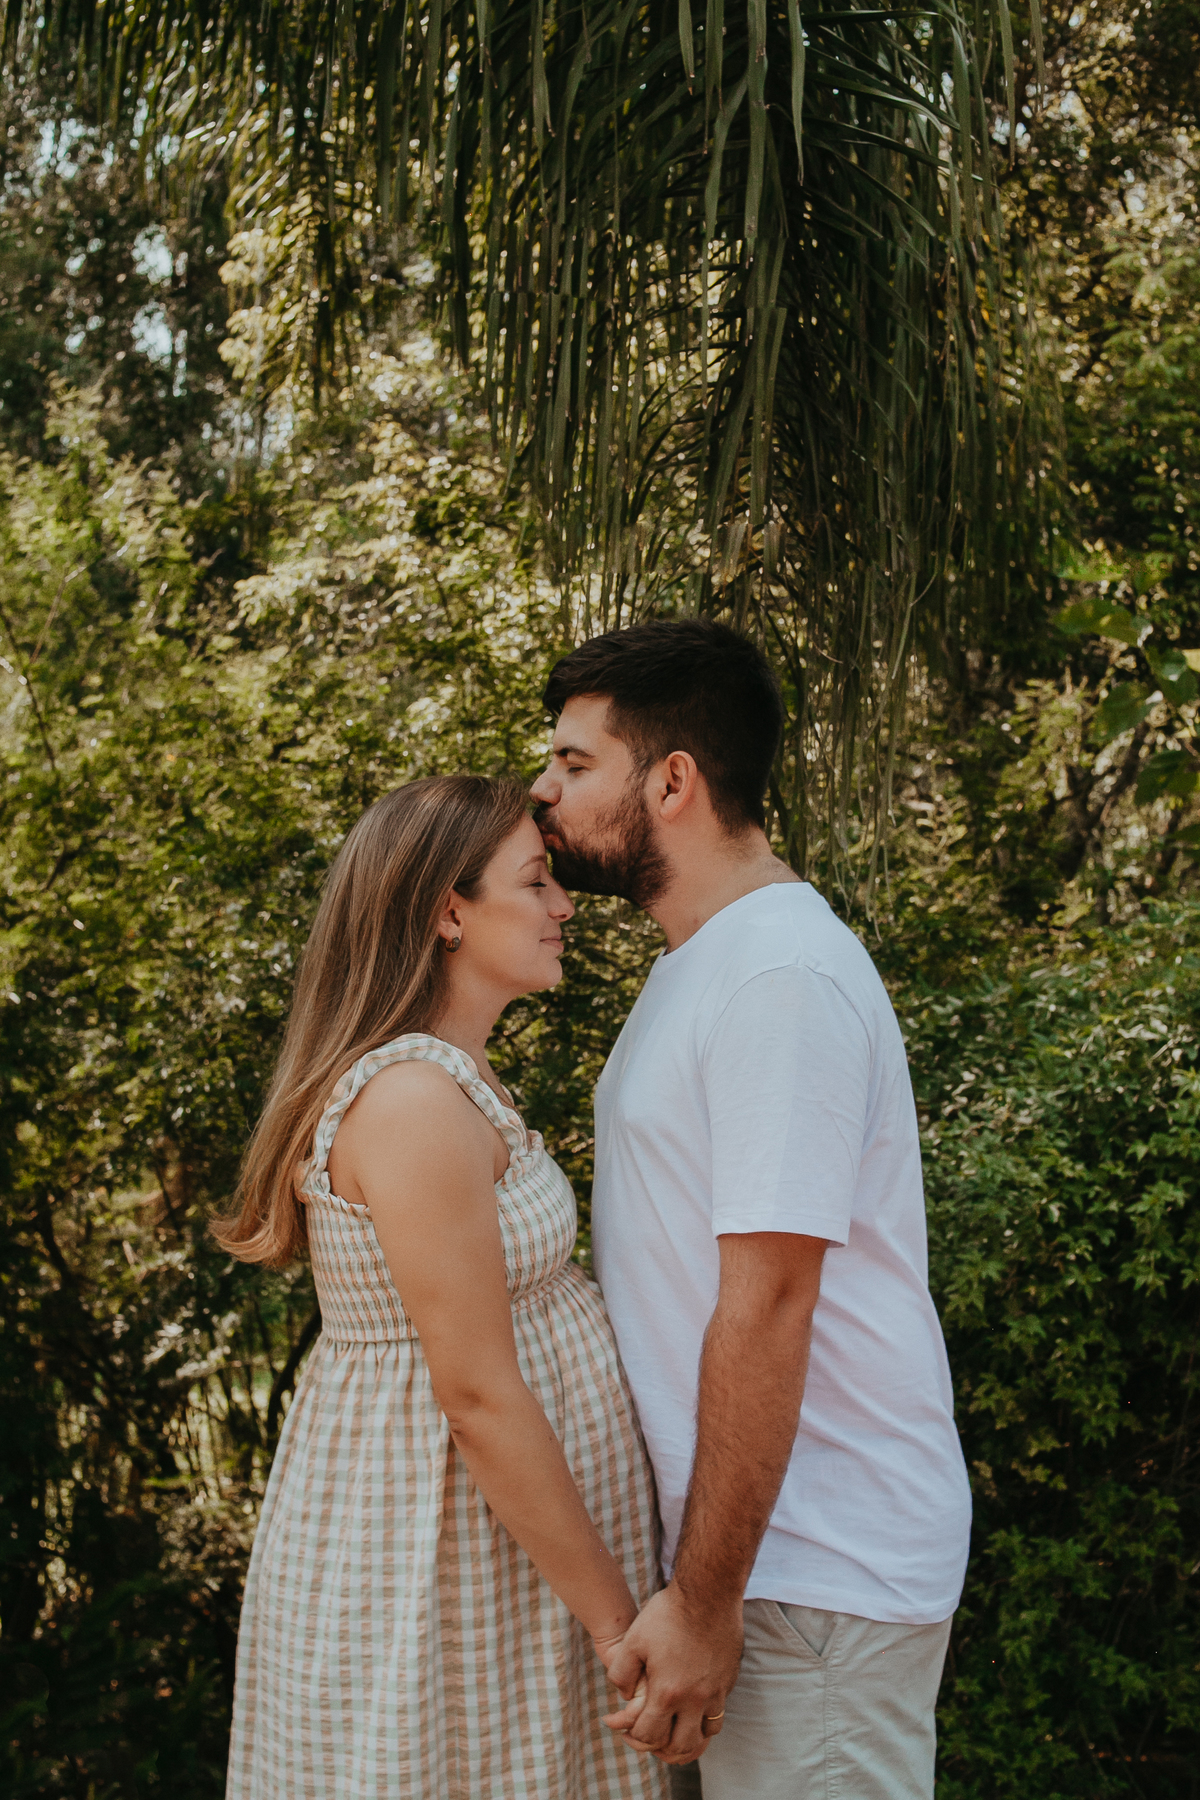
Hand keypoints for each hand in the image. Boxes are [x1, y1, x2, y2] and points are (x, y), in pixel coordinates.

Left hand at [602, 1583, 742, 1764]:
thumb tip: (623, 1696)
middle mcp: (695, 1700)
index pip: (650, 1736)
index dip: (634, 1738)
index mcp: (667, 1693)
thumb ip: (621, 1673)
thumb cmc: (668, 1613)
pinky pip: (718, 1715)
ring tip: (674, 1732)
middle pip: (681, 1747)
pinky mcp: (728, 1681)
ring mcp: (716, 1692)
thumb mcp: (633, 1640)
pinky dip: (705, 1721)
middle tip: (651, 1738)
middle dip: (662, 1749)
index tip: (627, 1731)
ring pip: (705, 1736)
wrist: (708, 1591)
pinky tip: (693, 1709)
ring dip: (688, 1741)